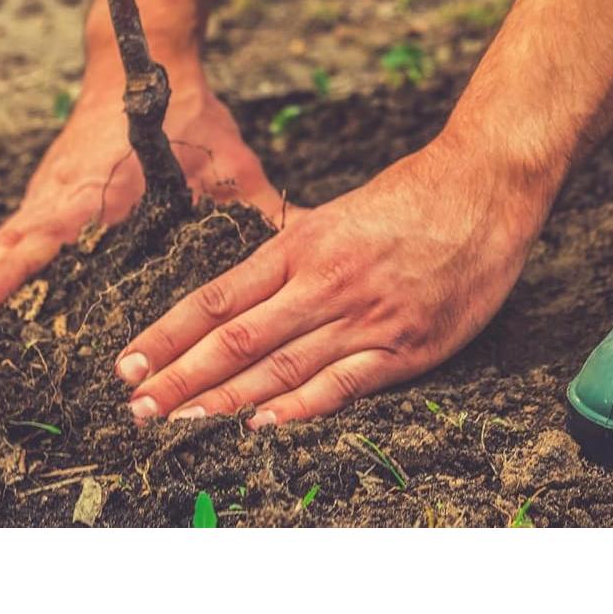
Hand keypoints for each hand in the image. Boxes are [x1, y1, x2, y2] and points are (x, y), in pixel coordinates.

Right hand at [0, 66, 279, 312]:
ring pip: (7, 234)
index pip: (52, 233)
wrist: (143, 57)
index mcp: (104, 187)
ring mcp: (52, 188)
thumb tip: (309, 243)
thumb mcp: (231, 162)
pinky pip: (13, 227)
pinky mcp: (49, 188)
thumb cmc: (191, 113)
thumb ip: (263, 208)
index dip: (16, 268)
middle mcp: (67, 190)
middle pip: (16, 240)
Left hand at [112, 135, 552, 424]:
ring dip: (223, 400)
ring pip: (280, 367)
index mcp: (302, 246)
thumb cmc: (413, 196)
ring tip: (177, 424)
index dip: (169, 334)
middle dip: (180, 378)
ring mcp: (365, 318)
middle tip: (134, 409)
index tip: (128, 363)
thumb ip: (295, 252)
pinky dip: (300, 408)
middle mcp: (324, 282)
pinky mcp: (407, 347)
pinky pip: (344, 384)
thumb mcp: (339, 214)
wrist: (485, 187)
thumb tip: (247, 282)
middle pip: (237, 339)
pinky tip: (260, 426)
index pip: (218, 298)